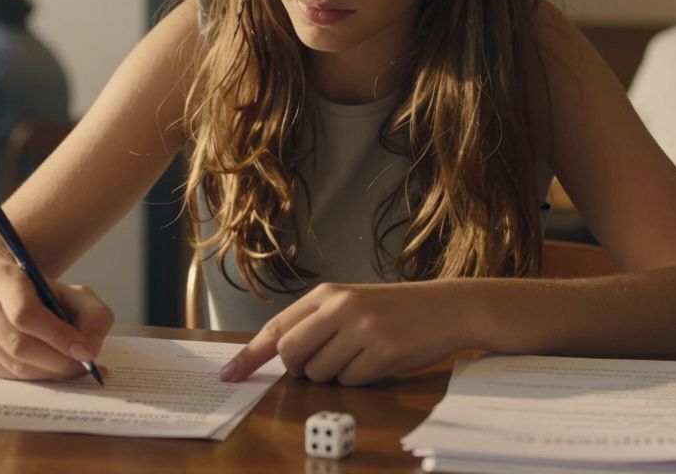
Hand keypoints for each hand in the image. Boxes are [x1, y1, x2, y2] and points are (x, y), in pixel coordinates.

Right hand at [0, 262, 113, 380]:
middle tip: (84, 366)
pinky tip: (52, 370)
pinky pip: (8, 375)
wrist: (2, 291)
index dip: (57, 336)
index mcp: (4, 278)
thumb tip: (89, 349)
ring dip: (49, 373)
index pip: (25, 314)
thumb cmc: (42, 293)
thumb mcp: (74, 293)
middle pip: (18, 345)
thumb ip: (92, 315)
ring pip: (14, 365)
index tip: (85, 351)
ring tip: (73, 369)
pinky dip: (35, 377)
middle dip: (57, 361)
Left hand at [220, 281, 472, 385]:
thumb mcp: (350, 303)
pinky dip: (360, 380)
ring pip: (320, 373)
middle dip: (299, 370)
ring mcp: (362, 329)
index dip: (249, 354)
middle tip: (320, 365)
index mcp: (327, 294)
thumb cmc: (394, 310)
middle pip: (290, 354)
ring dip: (334, 375)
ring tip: (360, 355)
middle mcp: (340, 307)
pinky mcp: (383, 351)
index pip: (276, 327)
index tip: (229, 374)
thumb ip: (315, 322)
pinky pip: (351, 381)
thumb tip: (276, 354)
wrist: (446, 307)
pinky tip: (379, 361)